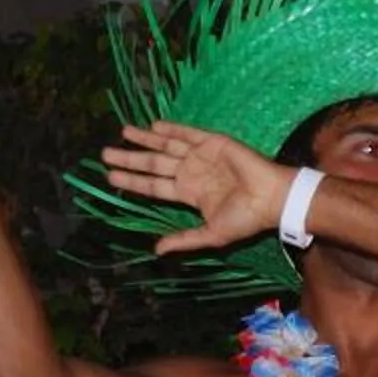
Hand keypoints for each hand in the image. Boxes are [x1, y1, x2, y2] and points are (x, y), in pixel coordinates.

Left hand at [97, 122, 294, 254]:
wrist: (272, 198)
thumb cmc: (246, 219)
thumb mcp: (212, 235)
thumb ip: (184, 239)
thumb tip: (156, 250)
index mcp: (190, 193)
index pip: (154, 186)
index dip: (132, 181)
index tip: (110, 176)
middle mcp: (191, 173)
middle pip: (153, 164)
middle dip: (130, 158)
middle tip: (105, 153)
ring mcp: (201, 156)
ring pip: (165, 146)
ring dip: (144, 140)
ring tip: (122, 132)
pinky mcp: (213, 142)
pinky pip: (188, 134)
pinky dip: (171, 130)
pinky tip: (152, 126)